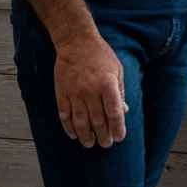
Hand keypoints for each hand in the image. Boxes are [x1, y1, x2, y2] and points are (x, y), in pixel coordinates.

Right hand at [53, 31, 126, 148]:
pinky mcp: (62, 93)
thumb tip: (124, 111)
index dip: (118, 128)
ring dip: (86, 135)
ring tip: (90, 144)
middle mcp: (91, 91)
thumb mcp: (117, 70)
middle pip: (98, 120)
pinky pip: (65, 115)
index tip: (120, 137)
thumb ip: (120, 91)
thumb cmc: (100, 55)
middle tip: (106, 144)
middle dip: (103, 135)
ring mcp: (75, 93)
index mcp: (108, 84)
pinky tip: (74, 135)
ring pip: (80, 121)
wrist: (76, 42)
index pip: (114, 112)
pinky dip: (69, 127)